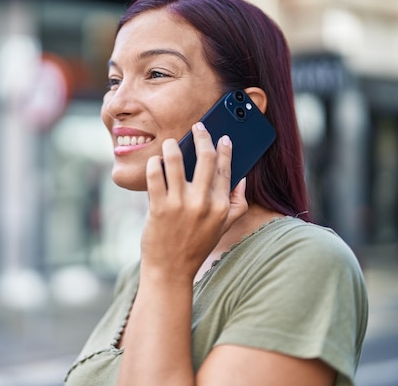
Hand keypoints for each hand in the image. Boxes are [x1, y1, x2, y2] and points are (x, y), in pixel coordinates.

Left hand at [141, 122, 248, 282]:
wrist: (170, 270)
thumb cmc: (195, 247)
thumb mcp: (222, 228)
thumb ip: (236, 204)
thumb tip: (242, 179)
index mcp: (220, 206)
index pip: (225, 169)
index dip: (225, 149)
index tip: (223, 137)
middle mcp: (202, 203)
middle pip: (205, 158)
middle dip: (202, 137)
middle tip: (198, 127)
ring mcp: (180, 204)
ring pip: (176, 161)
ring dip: (173, 146)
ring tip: (170, 142)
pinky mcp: (159, 207)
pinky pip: (156, 175)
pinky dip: (155, 163)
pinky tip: (156, 161)